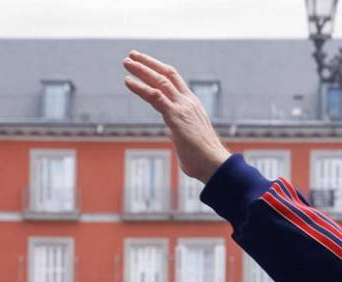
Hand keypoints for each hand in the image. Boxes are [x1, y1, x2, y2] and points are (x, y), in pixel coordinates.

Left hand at [123, 51, 230, 183]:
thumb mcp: (187, 141)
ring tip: (126, 61)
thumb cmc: (203, 159)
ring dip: (142, 70)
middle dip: (148, 63)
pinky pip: (155, 96)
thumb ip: (177, 132)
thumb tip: (169, 130)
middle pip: (167, 75)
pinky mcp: (175, 116)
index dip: (159, 71)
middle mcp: (188, 102)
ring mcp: (182, 107)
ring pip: (160, 81)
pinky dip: (140, 87)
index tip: (145, 65)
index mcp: (192, 105)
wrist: (215, 164)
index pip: (175, 81)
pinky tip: (127, 81)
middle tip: (132, 55)